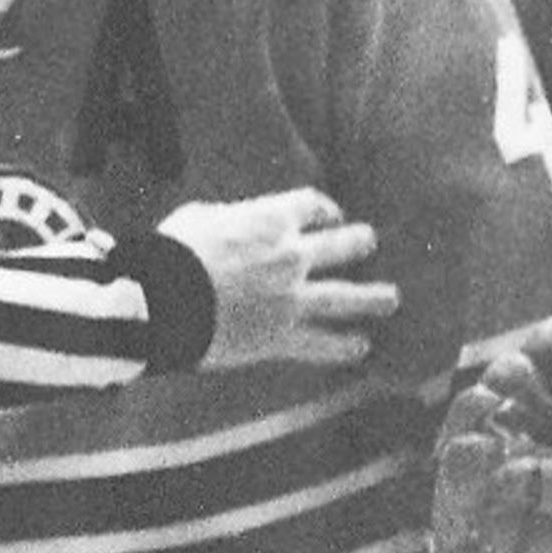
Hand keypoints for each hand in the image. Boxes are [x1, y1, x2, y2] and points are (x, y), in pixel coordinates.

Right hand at [156, 188, 398, 370]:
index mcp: (269, 221)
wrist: (161, 300)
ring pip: (346, 297)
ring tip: (390, 298)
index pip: (310, 206)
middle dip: (358, 242)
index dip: (324, 209)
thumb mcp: (198, 218)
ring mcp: (290, 299)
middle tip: (369, 242)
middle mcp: (290, 257)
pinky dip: (344, 345)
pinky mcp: (281, 337)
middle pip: (340, 246)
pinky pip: (323, 343)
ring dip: (373, 297)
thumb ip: (227, 219)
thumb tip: (230, 222)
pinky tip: (361, 346)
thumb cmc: (170, 254)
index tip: (330, 214)